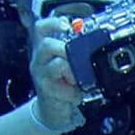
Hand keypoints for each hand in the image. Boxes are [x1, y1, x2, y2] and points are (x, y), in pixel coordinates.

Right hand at [29, 16, 83, 131]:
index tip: (68, 25)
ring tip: (78, 79)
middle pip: (47, 45)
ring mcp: (41, 76)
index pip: (41, 29)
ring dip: (72, 71)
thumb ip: (75, 52)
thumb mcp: (67, 65)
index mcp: (45, 50)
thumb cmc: (61, 84)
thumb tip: (95, 39)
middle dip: (66, 48)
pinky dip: (74, 92)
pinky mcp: (47, 91)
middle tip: (78, 56)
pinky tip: (76, 95)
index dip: (53, 23)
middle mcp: (40, 60)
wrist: (52, 111)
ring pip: (56, 65)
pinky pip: (62, 88)